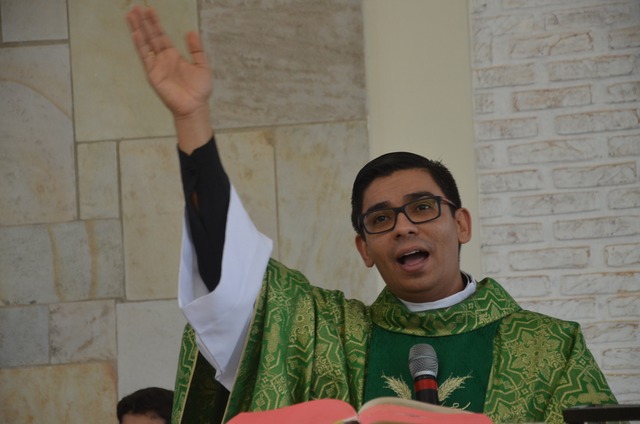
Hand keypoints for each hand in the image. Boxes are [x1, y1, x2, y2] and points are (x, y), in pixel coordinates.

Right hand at [126, 5, 211, 119]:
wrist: (195, 106)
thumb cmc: (199, 89)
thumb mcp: (202, 65)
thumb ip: (196, 49)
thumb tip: (191, 31)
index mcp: (173, 55)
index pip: (161, 35)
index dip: (155, 23)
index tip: (149, 9)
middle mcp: (162, 58)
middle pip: (150, 36)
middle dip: (143, 22)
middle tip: (136, 7)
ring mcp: (156, 66)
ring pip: (145, 44)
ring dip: (138, 29)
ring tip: (131, 15)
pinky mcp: (153, 74)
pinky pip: (145, 57)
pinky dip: (140, 45)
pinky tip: (135, 33)